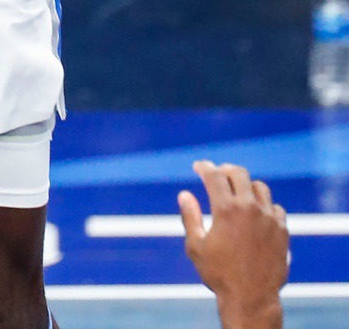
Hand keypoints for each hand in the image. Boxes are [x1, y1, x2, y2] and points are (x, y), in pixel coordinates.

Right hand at [178, 162, 288, 328]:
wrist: (252, 300)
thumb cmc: (219, 275)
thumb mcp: (196, 247)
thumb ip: (190, 217)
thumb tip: (184, 194)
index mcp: (226, 209)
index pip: (214, 175)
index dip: (204, 167)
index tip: (199, 166)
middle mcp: (249, 208)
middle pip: (239, 173)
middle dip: (225, 170)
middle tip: (219, 173)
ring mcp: (269, 218)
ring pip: (260, 187)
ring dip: (247, 186)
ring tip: (239, 192)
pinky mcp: (282, 231)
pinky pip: (275, 208)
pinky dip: (265, 206)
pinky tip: (257, 213)